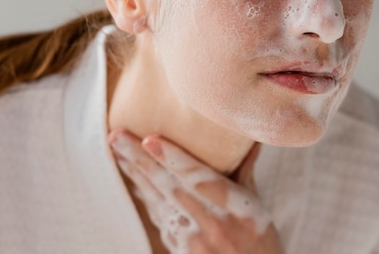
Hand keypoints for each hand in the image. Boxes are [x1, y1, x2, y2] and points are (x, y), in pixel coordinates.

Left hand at [109, 130, 284, 253]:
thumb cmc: (261, 242)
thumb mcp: (259, 207)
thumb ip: (246, 171)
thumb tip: (248, 138)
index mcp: (235, 210)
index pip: (199, 179)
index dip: (173, 158)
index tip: (150, 139)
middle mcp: (211, 225)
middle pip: (169, 187)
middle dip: (140, 160)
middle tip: (117, 136)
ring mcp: (192, 241)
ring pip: (157, 201)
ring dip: (135, 175)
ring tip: (117, 150)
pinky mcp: (179, 250)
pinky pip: (157, 216)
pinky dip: (144, 195)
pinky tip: (134, 179)